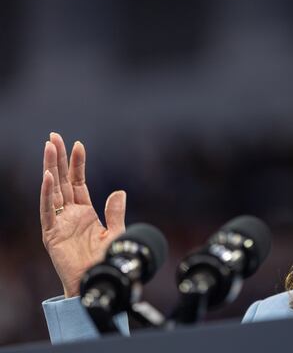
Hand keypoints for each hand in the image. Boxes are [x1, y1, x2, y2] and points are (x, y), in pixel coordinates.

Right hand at [40, 132, 125, 297]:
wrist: (98, 281)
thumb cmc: (106, 260)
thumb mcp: (115, 232)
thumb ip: (116, 212)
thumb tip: (119, 191)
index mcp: (84, 212)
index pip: (78, 182)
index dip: (78, 164)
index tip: (78, 144)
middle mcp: (69, 214)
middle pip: (62, 180)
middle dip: (58, 158)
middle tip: (53, 136)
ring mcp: (59, 222)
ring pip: (52, 189)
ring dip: (50, 168)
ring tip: (48, 147)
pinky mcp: (52, 234)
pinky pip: (47, 210)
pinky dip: (47, 193)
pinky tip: (47, 176)